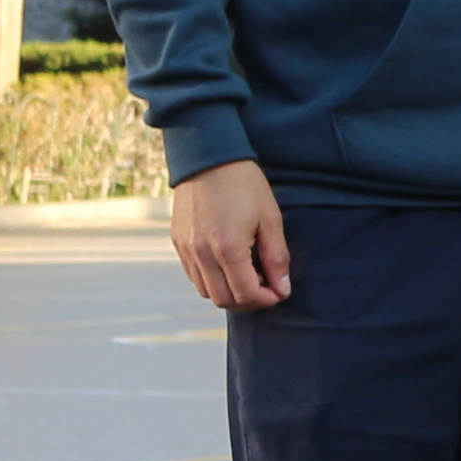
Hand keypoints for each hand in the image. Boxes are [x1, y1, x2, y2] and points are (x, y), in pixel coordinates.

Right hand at [171, 157, 289, 311]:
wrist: (208, 159)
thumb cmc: (244, 185)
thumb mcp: (270, 219)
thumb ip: (276, 258)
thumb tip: (282, 289)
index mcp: (228, 248)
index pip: (246, 294)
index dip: (266, 300)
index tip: (279, 292)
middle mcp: (201, 254)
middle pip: (224, 300)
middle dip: (248, 301)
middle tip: (266, 287)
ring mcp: (186, 250)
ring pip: (206, 291)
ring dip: (229, 292)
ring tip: (249, 275)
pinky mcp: (178, 243)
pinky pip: (194, 276)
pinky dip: (213, 280)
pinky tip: (229, 265)